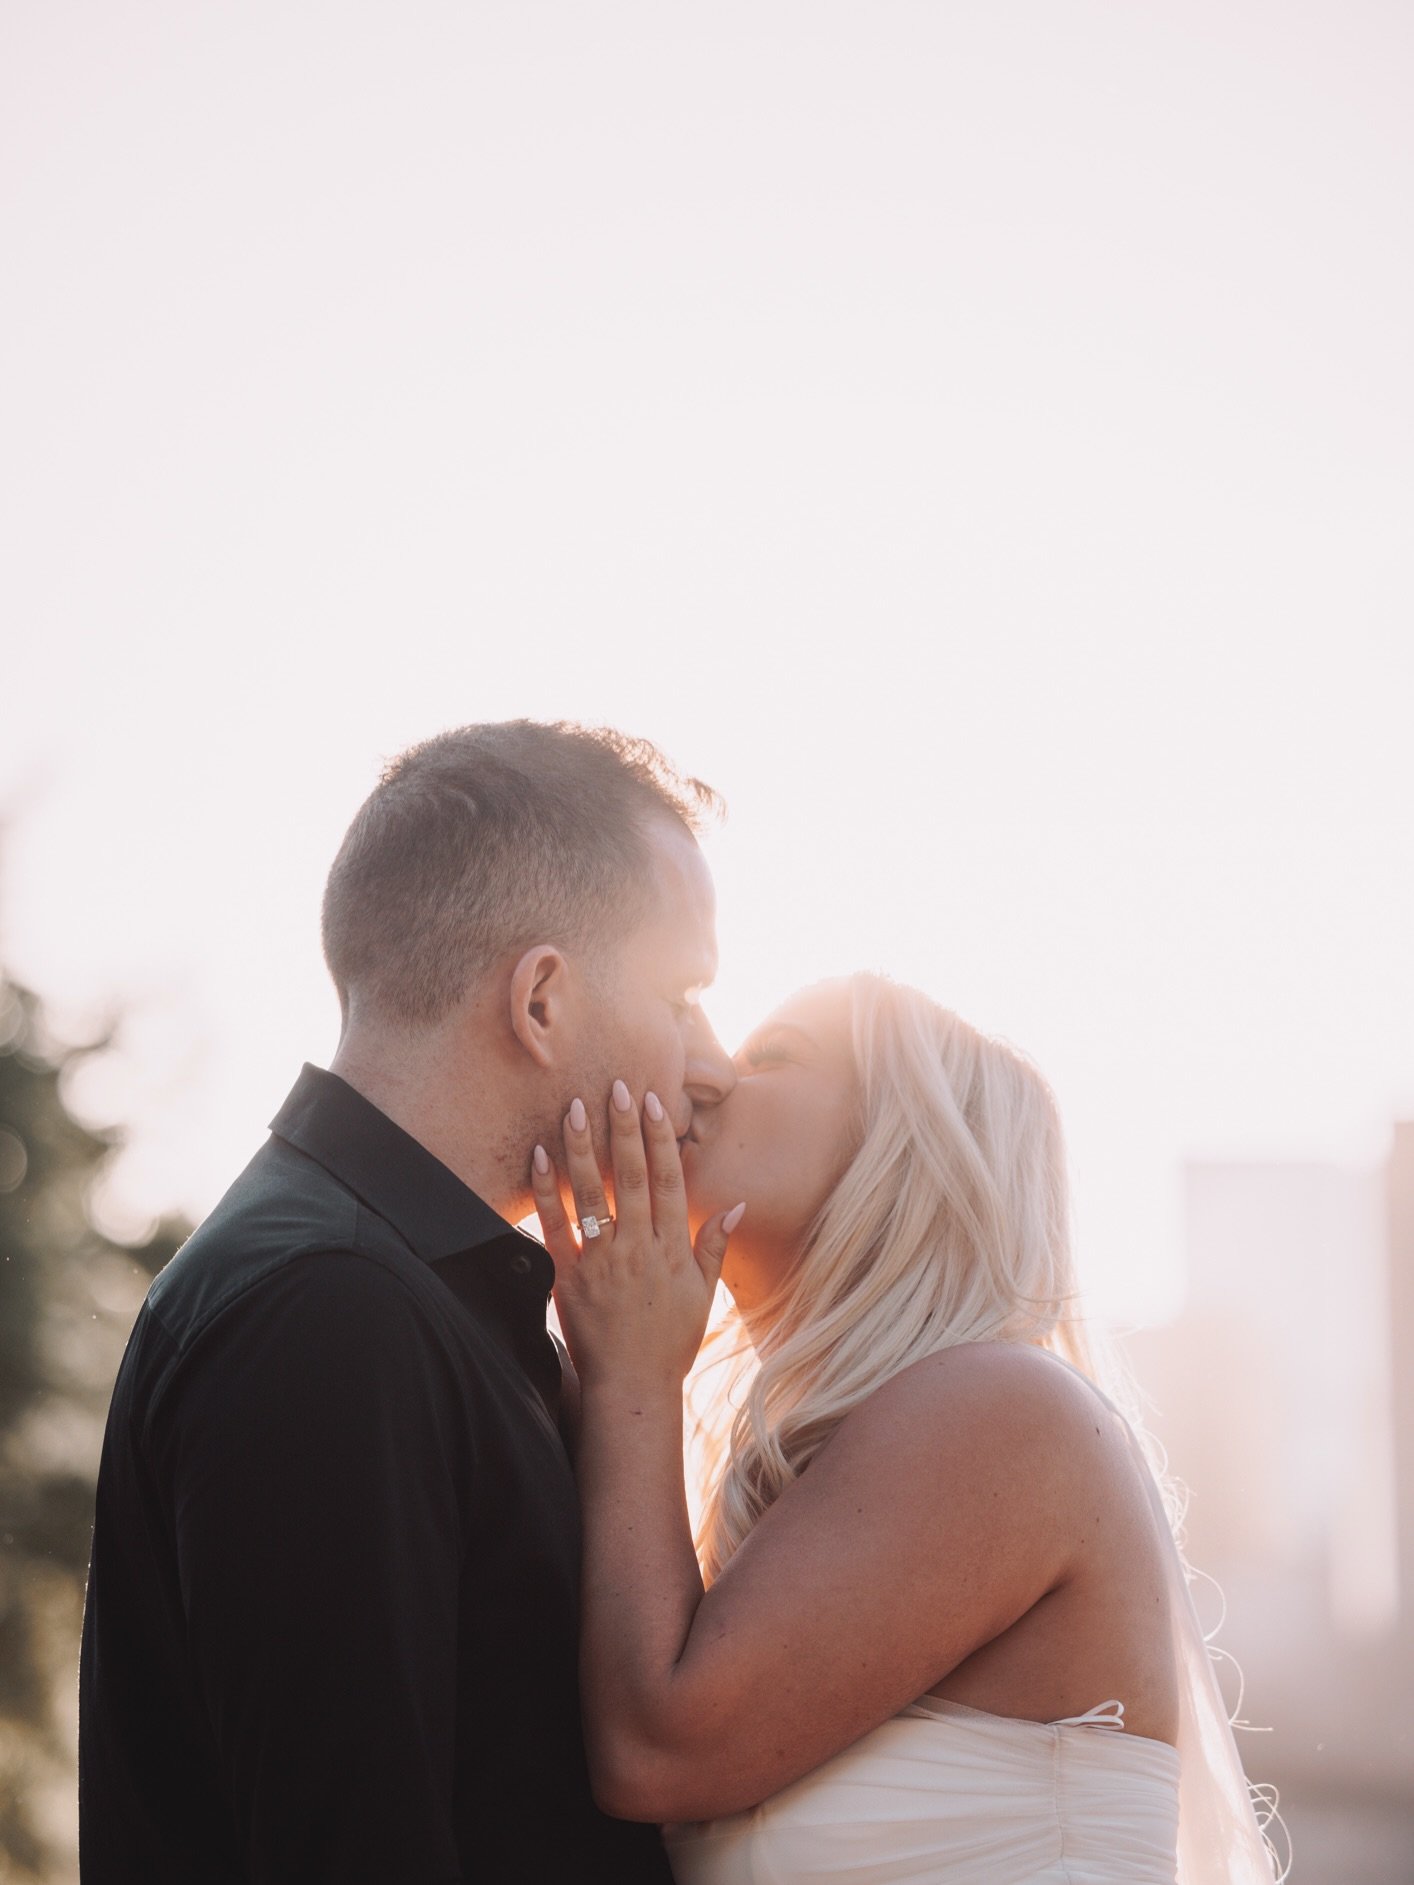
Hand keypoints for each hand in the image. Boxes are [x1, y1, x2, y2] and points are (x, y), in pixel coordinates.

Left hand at [531, 1081, 744, 1393]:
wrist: (633, 1388)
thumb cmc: (670, 1342)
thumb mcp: (703, 1294)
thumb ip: (715, 1246)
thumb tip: (736, 1206)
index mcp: (673, 1248)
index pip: (669, 1179)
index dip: (661, 1138)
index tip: (655, 1102)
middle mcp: (639, 1247)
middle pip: (631, 1176)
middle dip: (623, 1128)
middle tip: (616, 1086)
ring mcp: (604, 1261)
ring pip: (593, 1193)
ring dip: (583, 1147)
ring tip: (574, 1107)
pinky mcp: (570, 1277)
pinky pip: (556, 1226)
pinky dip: (547, 1190)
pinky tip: (540, 1156)